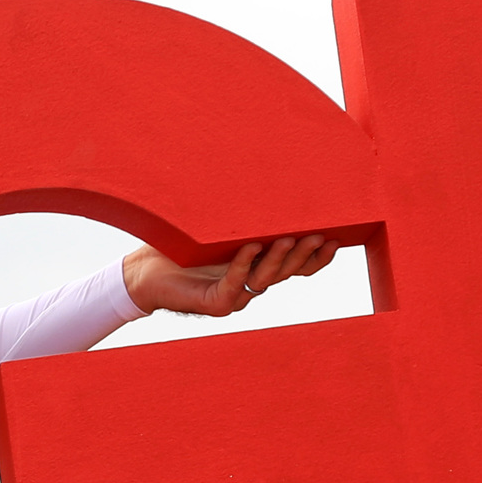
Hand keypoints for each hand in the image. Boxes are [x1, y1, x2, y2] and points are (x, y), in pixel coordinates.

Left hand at [122, 234, 336, 319]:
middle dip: (305, 254)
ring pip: (265, 278)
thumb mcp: (221, 228)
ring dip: (280, 258)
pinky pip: (235, 283)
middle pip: (287, 272)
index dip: (317, 257)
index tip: (336, 239)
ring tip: (291, 239)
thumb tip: (270, 179)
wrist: (145, 271)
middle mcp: (250, 284)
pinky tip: (251, 247)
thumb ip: (246, 218)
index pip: (297, 267)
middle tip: (321, 236)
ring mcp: (234, 296)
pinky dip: (243, 264)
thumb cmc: (181, 246)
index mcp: (258, 268)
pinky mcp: (215, 303)